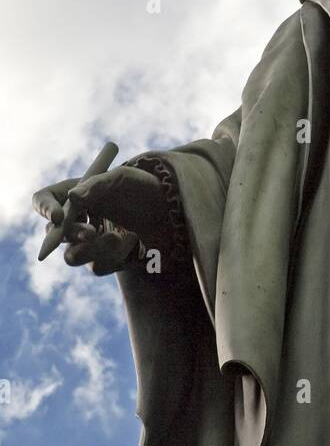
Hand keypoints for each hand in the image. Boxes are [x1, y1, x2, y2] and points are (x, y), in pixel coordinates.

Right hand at [32, 166, 173, 276]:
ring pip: (72, 257)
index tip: (58, 216)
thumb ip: (97, 185)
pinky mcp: (104, 259)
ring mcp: (88, 243)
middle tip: (92, 232)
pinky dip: (115, 256)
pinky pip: (98, 267)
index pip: (42, 200)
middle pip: (53, 234)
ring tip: (117, 236)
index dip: (44, 208)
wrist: (170, 209)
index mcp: (72, 194)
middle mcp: (75, 220)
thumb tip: (73, 197)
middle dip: (71, 234)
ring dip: (91, 250)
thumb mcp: (122, 178)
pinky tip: (132, 240)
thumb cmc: (142, 187)